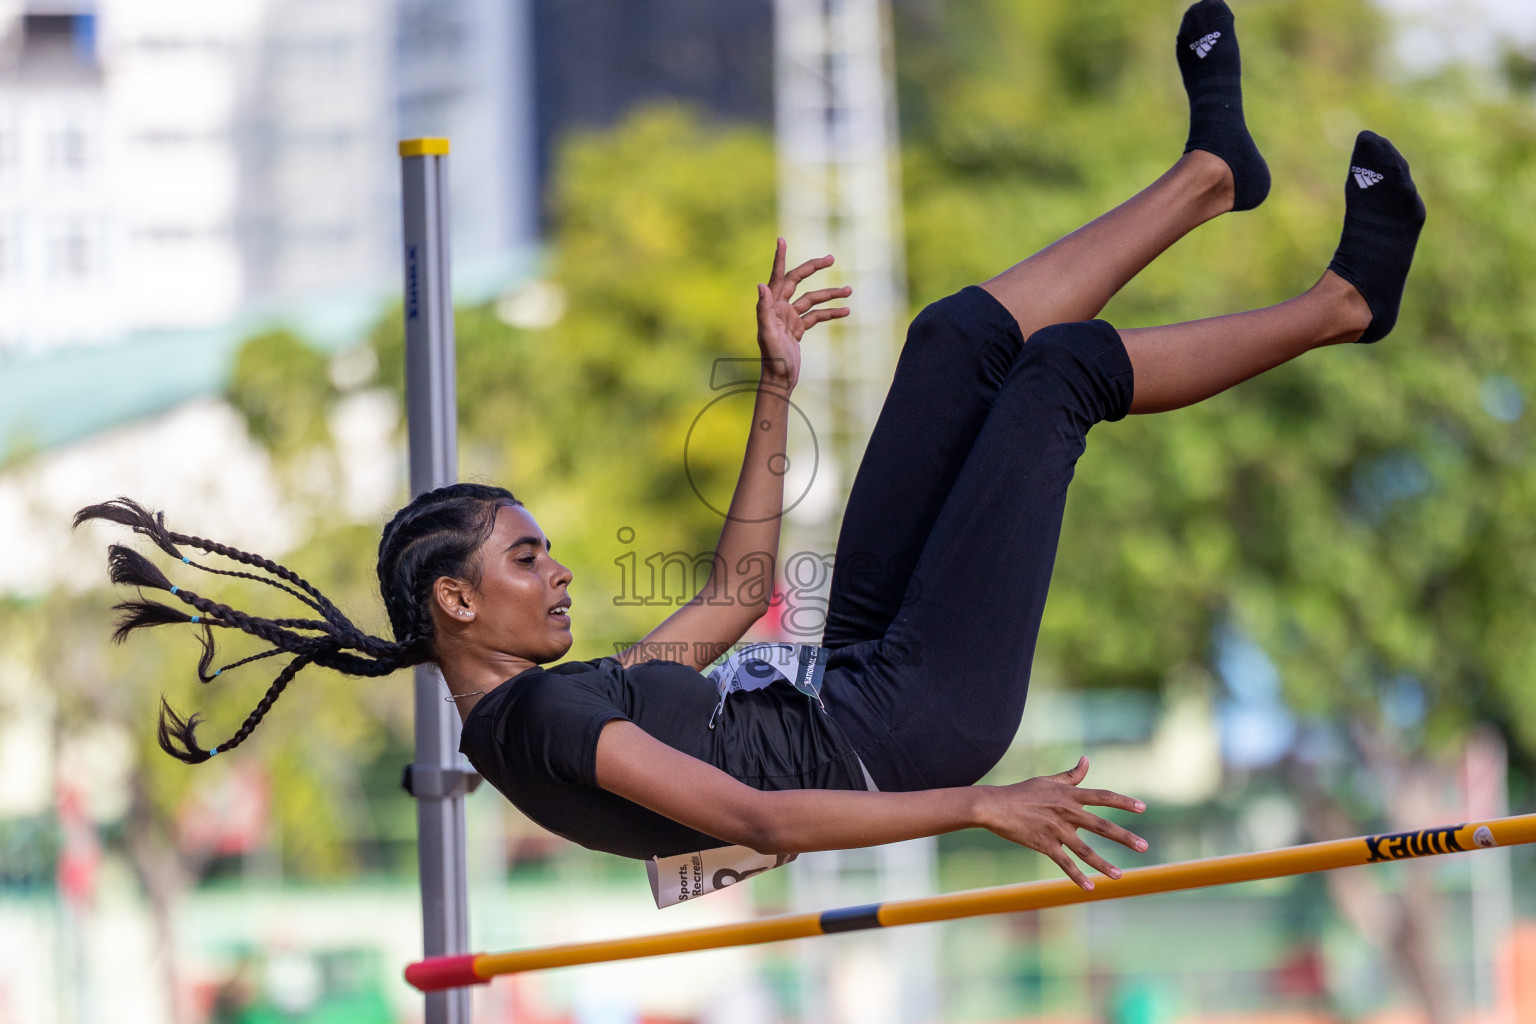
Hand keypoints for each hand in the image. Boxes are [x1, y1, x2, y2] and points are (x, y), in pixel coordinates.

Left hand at [756, 237, 851, 389]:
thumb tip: (761, 285)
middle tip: (831, 258)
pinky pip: (816, 316)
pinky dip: (830, 313)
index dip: (780, 258)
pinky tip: (846, 312)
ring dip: (830, 295)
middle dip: (814, 269)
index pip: (778, 276)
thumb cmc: (772, 359)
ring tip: (850, 291)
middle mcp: (779, 308)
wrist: (779, 381)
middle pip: (798, 281)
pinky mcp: (798, 329)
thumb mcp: (768, 334)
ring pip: (812, 300)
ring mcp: (789, 318)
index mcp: (771, 306)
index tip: (782, 239)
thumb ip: (764, 310)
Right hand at [978, 756, 1147, 890]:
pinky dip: (1077, 877)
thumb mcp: (1048, 780)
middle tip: (1144, 846)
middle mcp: (1066, 812)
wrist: (995, 806)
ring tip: (1120, 876)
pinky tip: (1091, 887)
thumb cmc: (1022, 792)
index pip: (1102, 796)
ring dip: (1104, 864)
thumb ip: (1071, 775)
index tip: (1142, 807)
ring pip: (1085, 850)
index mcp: (1069, 795)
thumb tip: (1087, 760)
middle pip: (1101, 825)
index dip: (1123, 802)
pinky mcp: (1044, 844)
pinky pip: (1065, 863)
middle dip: (1124, 837)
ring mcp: (1056, 829)